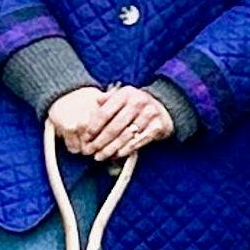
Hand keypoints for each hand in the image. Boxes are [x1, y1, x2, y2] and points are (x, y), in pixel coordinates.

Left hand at [46, 83, 169, 162]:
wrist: (164, 107)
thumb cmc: (136, 104)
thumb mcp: (122, 97)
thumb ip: (106, 100)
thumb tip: (91, 104)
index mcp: (125, 94)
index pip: (105, 112)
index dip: (93, 127)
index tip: (85, 137)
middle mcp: (138, 102)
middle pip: (114, 126)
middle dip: (99, 141)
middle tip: (90, 151)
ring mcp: (149, 114)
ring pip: (125, 136)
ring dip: (111, 148)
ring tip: (100, 156)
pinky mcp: (157, 126)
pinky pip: (138, 141)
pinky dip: (126, 149)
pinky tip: (116, 155)